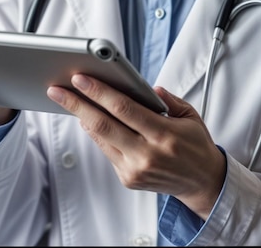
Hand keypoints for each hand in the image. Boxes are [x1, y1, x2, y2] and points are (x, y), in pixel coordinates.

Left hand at [47, 75, 225, 219]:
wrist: (202, 182)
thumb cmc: (195, 144)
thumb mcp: (189, 115)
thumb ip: (167, 99)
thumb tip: (146, 88)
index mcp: (163, 134)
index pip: (123, 108)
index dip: (99, 92)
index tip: (81, 79)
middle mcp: (147, 154)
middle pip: (103, 124)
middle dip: (77, 104)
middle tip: (58, 89)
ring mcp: (135, 169)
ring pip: (101, 137)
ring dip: (81, 116)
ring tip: (67, 99)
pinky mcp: (128, 179)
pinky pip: (106, 150)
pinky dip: (95, 132)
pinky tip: (87, 118)